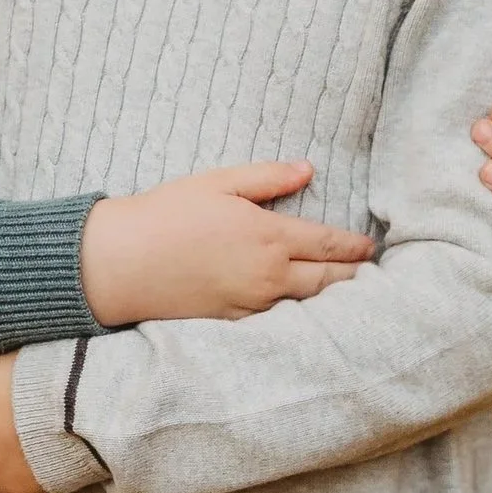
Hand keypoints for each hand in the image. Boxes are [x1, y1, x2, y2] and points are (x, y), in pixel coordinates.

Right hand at [79, 164, 372, 323]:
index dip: (354, 247)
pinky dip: (297, 312)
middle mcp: (269, 276)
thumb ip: (268, 178)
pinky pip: (277, 319)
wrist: (121, 263)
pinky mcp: (233, 322)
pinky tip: (303, 309)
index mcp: (270, 237)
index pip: (329, 244)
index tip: (370, 247)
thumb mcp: (218, 182)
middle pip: (328, 281)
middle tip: (370, 272)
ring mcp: (252, 304)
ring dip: (330, 297)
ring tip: (349, 293)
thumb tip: (307, 170)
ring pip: (306, 304)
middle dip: (353, 276)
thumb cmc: (166, 215)